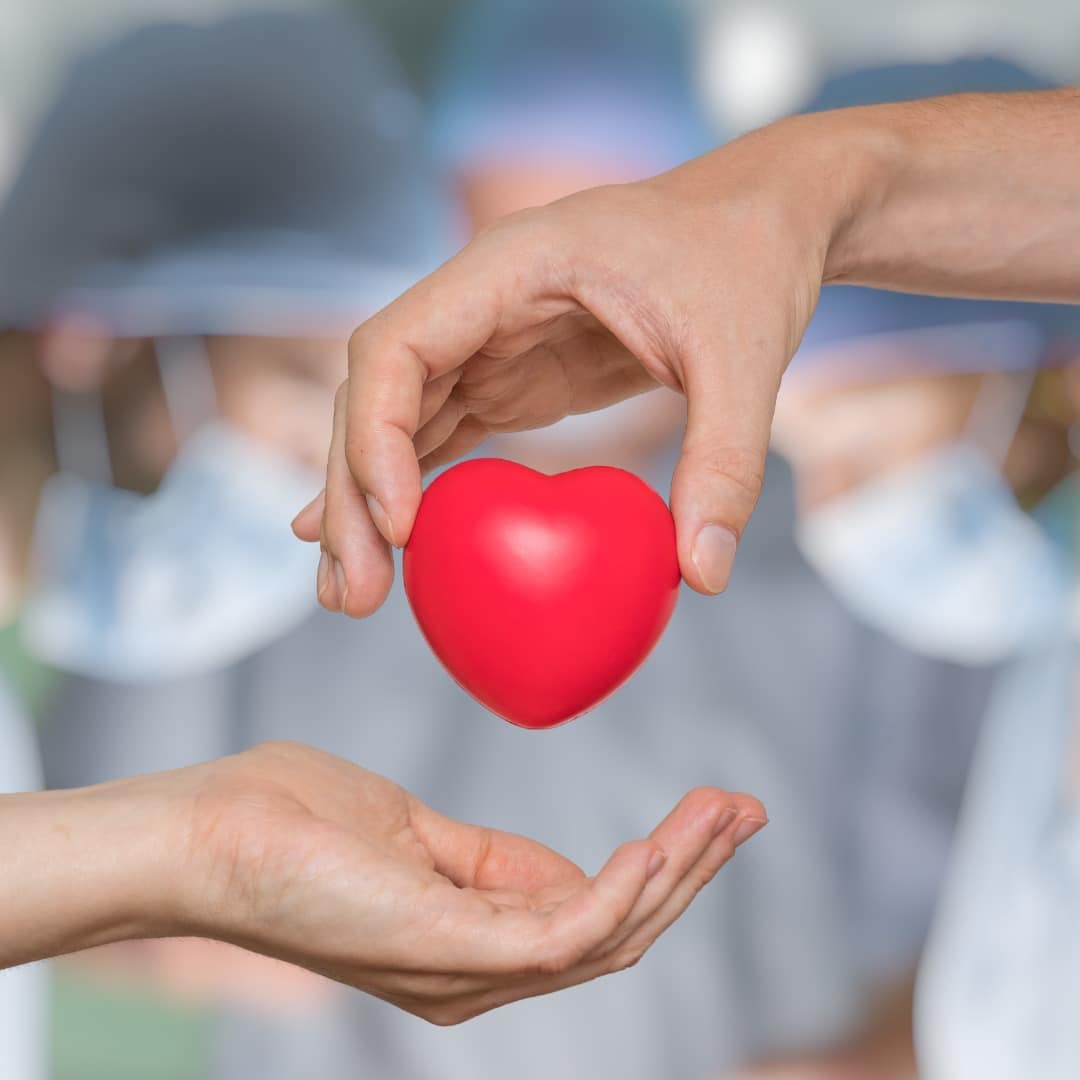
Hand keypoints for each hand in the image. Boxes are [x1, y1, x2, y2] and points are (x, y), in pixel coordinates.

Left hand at [1, 742, 765, 1024]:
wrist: (205, 829)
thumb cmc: (293, 822)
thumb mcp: (412, 832)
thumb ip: (486, 858)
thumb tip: (562, 866)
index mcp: (471, 943)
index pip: (591, 919)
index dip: (662, 867)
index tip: (710, 808)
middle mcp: (478, 973)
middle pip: (619, 935)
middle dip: (692, 872)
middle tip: (746, 808)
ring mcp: (464, 968)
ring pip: (608, 937)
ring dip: (677, 873)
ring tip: (724, 813)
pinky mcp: (445, 946)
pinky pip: (562, 930)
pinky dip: (623, 889)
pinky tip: (662, 841)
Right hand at [292, 118, 851, 614]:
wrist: (759, 222)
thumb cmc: (746, 262)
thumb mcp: (745, 355)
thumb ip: (726, 459)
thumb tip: (704, 576)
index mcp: (511, 266)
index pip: (396, 346)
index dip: (376, 434)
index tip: (402, 525)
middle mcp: (478, 301)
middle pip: (373, 395)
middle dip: (353, 492)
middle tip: (357, 595)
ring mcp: (487, 341)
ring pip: (392, 421)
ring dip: (367, 504)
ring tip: (355, 593)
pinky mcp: (509, 378)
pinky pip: (437, 435)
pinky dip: (408, 490)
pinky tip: (389, 545)